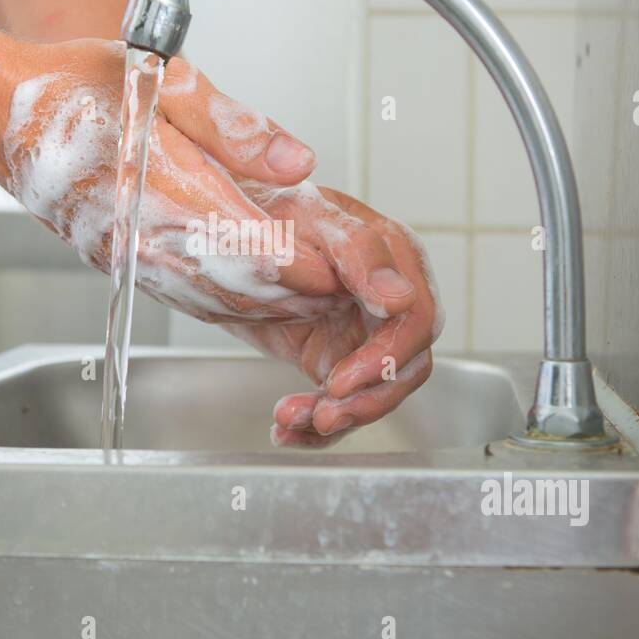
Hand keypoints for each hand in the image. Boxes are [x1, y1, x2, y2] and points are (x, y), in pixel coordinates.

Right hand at [0, 39, 343, 320]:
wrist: (2, 116)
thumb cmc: (76, 88)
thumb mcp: (164, 78)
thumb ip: (235, 126)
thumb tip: (297, 162)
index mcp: (165, 191)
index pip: (253, 248)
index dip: (304, 264)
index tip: (343, 267)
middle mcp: (147, 238)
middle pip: (241, 287)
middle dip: (298, 295)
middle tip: (346, 294)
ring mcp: (132, 259)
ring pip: (213, 303)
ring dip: (268, 309)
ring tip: (315, 303)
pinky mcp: (123, 265)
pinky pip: (183, 300)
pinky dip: (227, 308)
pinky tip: (255, 303)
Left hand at [225, 183, 443, 446]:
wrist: (222, 227)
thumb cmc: (269, 207)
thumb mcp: (309, 219)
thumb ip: (358, 252)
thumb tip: (400, 296)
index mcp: (393, 255)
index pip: (416, 319)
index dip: (387, 357)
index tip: (343, 380)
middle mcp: (387, 296)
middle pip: (405, 364)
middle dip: (367, 398)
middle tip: (325, 411)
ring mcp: (362, 330)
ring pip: (375, 391)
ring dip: (338, 415)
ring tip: (293, 420)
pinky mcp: (334, 356)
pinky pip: (339, 401)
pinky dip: (313, 424)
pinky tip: (286, 430)